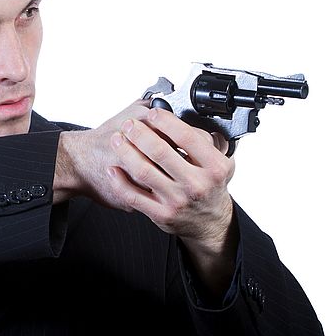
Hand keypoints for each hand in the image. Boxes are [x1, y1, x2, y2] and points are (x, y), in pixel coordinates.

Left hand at [54, 102, 237, 295]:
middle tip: (128, 124)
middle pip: (160, 151)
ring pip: (144, 171)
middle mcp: (196, 184)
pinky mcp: (162, 214)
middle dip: (139, 133)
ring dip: (126, 152)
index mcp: (214, 167)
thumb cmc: (211, 187)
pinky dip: (120, 181)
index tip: (152, 112)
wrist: (209, 223)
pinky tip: (113, 169)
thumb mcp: (222, 163)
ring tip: (117, 140)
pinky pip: (134, 196)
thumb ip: (207, 142)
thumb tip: (185, 114)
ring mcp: (178, 201)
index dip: (165, 121)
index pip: (187, 137)